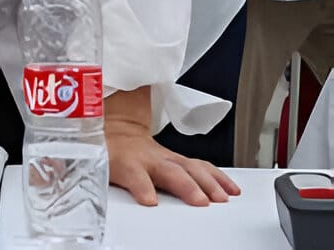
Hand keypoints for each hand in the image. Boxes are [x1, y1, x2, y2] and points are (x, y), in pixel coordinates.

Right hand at [104, 87, 240, 206]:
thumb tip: (217, 194)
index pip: (197, 167)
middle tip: (218, 200)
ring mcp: (142, 162)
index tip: (233, 192)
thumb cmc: (131, 154)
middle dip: (205, 185)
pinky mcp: (122, 166)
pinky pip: (134, 177)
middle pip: (186, 170)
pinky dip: (142, 188)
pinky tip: (150, 201)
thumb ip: (178, 173)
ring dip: (187, 186)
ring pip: (169, 172)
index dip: (216, 178)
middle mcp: (158, 160)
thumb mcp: (153, 160)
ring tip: (200, 201)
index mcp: (168, 159)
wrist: (102, 133)